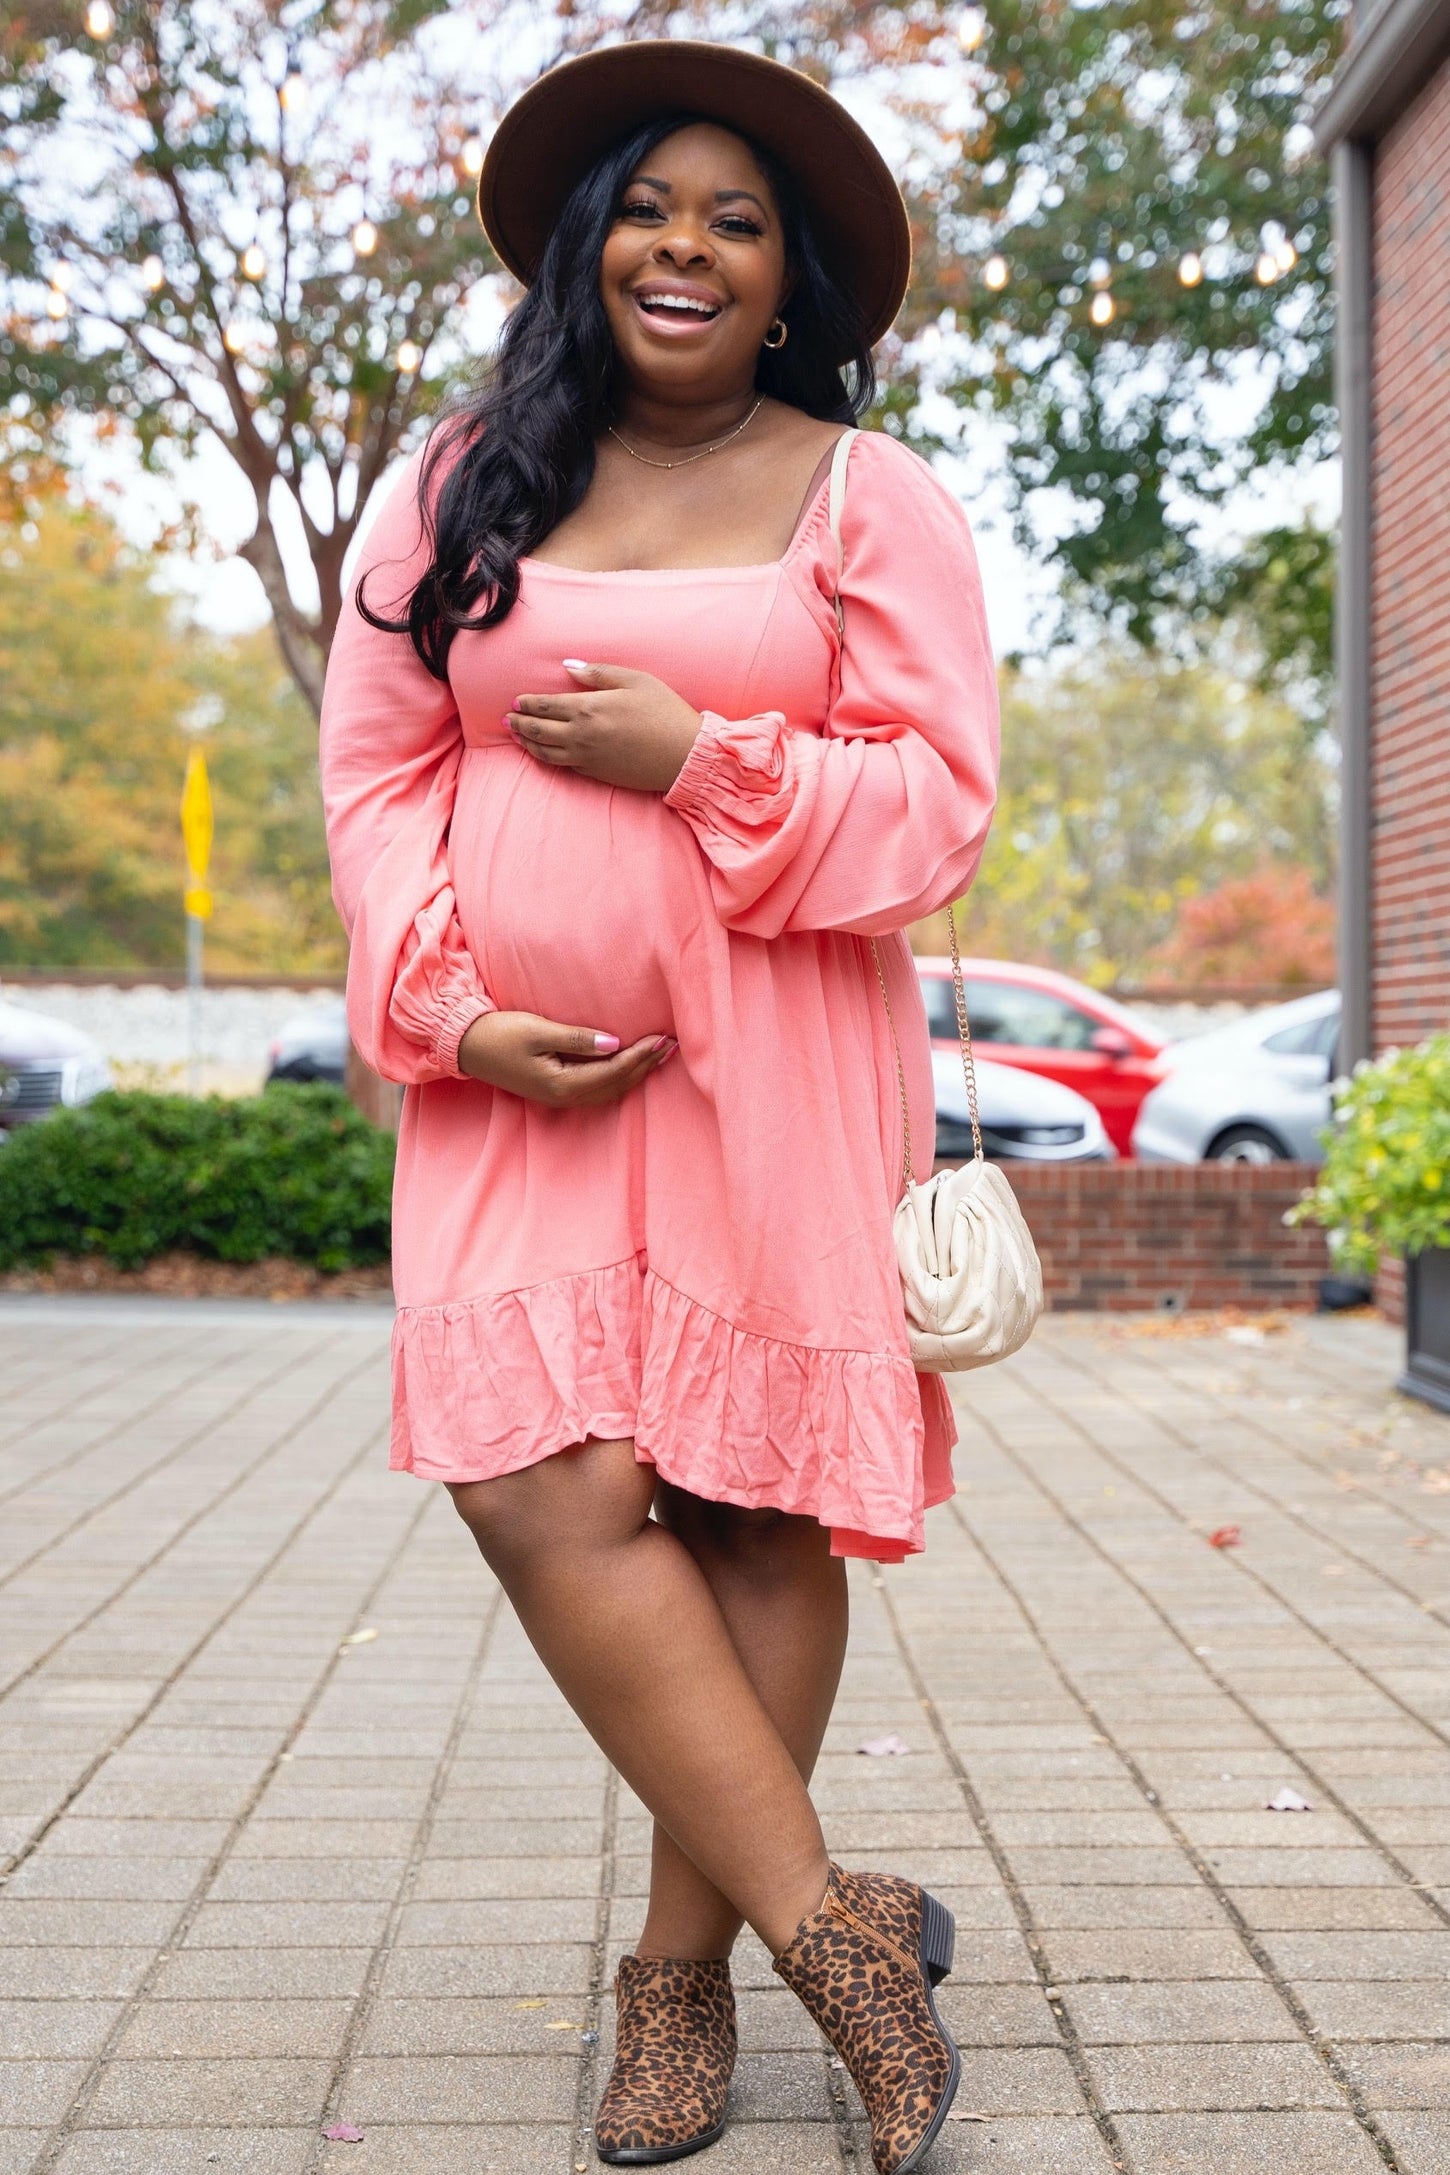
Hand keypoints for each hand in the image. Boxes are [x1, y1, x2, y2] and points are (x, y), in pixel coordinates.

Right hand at [457, 1009, 675, 1107]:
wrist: (467, 1046)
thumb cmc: (500, 1034)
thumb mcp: (538, 1030)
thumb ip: (577, 1038)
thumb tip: (614, 1042)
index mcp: (562, 1084)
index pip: (614, 1071)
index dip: (642, 1056)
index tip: (664, 1038)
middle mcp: (565, 1097)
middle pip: (618, 1084)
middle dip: (646, 1066)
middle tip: (673, 1045)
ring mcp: (561, 1096)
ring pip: (610, 1089)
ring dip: (637, 1072)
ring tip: (660, 1054)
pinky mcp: (556, 1089)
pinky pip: (598, 1087)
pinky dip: (620, 1076)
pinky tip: (631, 1064)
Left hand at [507, 662, 701, 791]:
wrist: (684, 755)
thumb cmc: (665, 712)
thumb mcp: (636, 680)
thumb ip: (599, 673)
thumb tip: (569, 666)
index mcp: (588, 708)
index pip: (545, 705)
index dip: (527, 704)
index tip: (516, 701)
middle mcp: (581, 735)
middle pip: (539, 730)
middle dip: (519, 724)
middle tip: (507, 719)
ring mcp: (586, 758)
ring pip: (546, 752)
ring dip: (528, 743)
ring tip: (517, 737)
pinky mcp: (596, 773)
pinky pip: (563, 766)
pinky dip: (546, 758)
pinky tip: (543, 753)